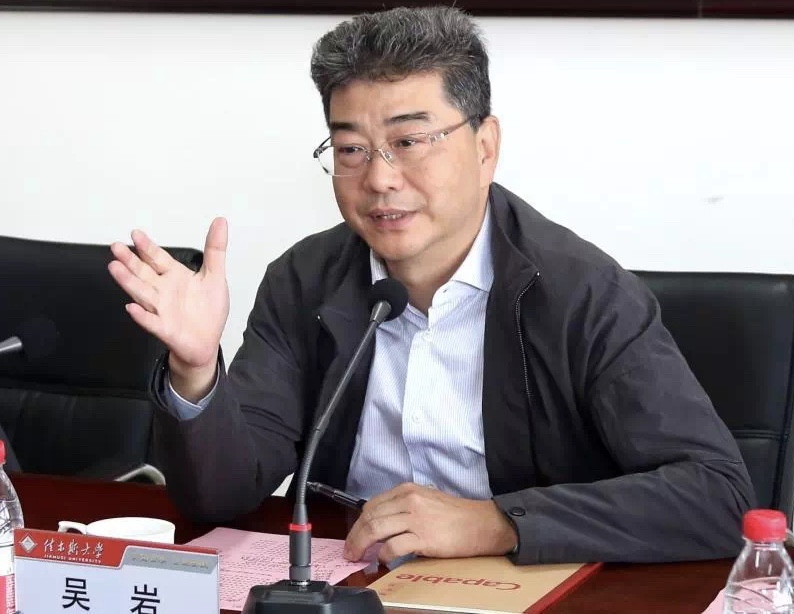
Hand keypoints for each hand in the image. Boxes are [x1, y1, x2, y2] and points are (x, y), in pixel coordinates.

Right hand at [108, 218, 229, 399]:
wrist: (207, 342)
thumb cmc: (208, 311)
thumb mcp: (215, 276)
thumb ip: (215, 250)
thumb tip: (220, 222)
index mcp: (175, 276)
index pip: (157, 258)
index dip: (147, 246)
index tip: (135, 233)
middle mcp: (163, 291)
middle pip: (143, 273)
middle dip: (130, 261)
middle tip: (116, 247)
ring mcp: (161, 309)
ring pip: (142, 293)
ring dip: (128, 282)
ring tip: (115, 268)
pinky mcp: (164, 329)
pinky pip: (151, 321)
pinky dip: (142, 316)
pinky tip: (132, 308)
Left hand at [343, 483, 516, 562]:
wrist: (481, 524)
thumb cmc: (455, 515)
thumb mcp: (426, 499)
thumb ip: (403, 507)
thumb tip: (381, 524)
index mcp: (407, 490)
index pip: (372, 505)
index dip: (358, 523)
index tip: (354, 535)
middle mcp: (409, 500)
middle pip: (370, 517)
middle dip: (355, 536)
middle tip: (350, 551)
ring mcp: (415, 518)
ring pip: (376, 530)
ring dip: (362, 546)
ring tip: (359, 556)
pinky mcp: (423, 537)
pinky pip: (393, 546)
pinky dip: (383, 555)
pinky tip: (383, 560)